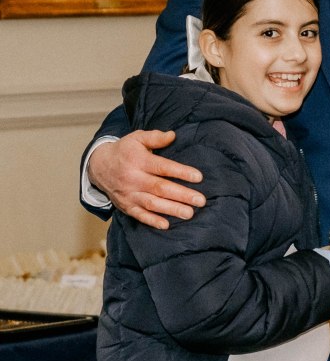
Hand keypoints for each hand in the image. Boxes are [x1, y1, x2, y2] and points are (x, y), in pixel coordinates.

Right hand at [88, 131, 205, 229]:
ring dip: (171, 209)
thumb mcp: (136, 138)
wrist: (98, 166)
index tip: (198, 177)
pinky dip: (152, 221)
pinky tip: (166, 225)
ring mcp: (129, 194)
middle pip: (160, 188)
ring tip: (189, 213)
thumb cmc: (124, 151)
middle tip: (200, 200)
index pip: (162, 167)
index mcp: (138, 160)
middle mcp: (133, 178)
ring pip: (152, 203)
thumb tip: (173, 135)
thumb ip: (155, 137)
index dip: (181, 172)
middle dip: (182, 195)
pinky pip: (139, 215)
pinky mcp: (126, 205)